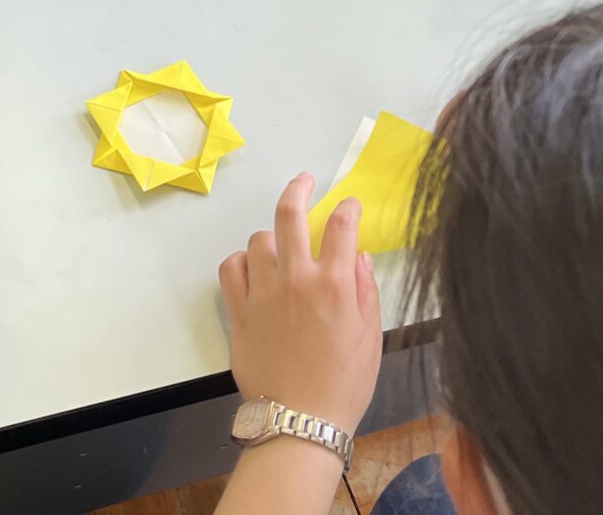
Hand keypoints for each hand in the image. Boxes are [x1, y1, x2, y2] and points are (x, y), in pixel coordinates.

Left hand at [218, 174, 382, 436]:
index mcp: (334, 285)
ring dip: (271, 237)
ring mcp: (263, 293)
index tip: (349, 204)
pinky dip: (241, 262)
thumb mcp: (370, 337)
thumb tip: (358, 255)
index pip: (342, 226)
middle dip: (298, 188)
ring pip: (258, 240)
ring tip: (280, 247)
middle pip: (289, 215)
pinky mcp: (238, 311)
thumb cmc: (343, 383)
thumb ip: (364, 290)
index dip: (348, 207)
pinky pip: (231, 268)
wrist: (300, 422)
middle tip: (305, 181)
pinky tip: (252, 268)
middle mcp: (296, 279)